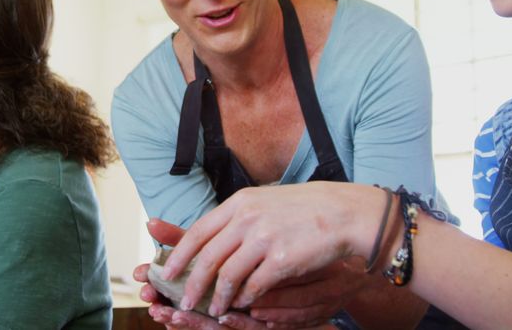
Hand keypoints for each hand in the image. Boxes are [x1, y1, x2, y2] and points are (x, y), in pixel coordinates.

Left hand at [162, 182, 382, 316]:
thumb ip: (238, 217)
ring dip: (218, 297)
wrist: (344, 212)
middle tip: (184, 300)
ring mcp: (264, 238)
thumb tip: (209, 235)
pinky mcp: (281, 259)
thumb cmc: (305, 208)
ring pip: (228, 275)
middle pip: (207, 257)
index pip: (198, 232)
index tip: (167, 272)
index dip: (180, 255)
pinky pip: (254, 286)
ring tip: (213, 310)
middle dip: (192, 283)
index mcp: (240, 203)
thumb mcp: (265, 202)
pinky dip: (245, 299)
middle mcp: (247, 218)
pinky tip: (243, 306)